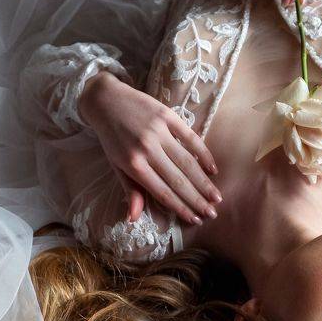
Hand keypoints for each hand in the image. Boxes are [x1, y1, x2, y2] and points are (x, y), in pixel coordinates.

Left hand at [79, 70, 220, 224]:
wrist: (106, 101)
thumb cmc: (112, 138)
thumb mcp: (117, 165)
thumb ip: (130, 190)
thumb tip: (133, 218)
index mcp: (133, 165)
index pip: (162, 192)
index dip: (180, 208)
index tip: (195, 220)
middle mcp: (147, 149)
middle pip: (178, 180)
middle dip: (197, 200)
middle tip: (212, 213)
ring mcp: (158, 132)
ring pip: (187, 162)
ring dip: (204, 182)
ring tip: (216, 197)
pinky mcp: (167, 116)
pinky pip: (190, 137)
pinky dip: (203, 154)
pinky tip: (213, 169)